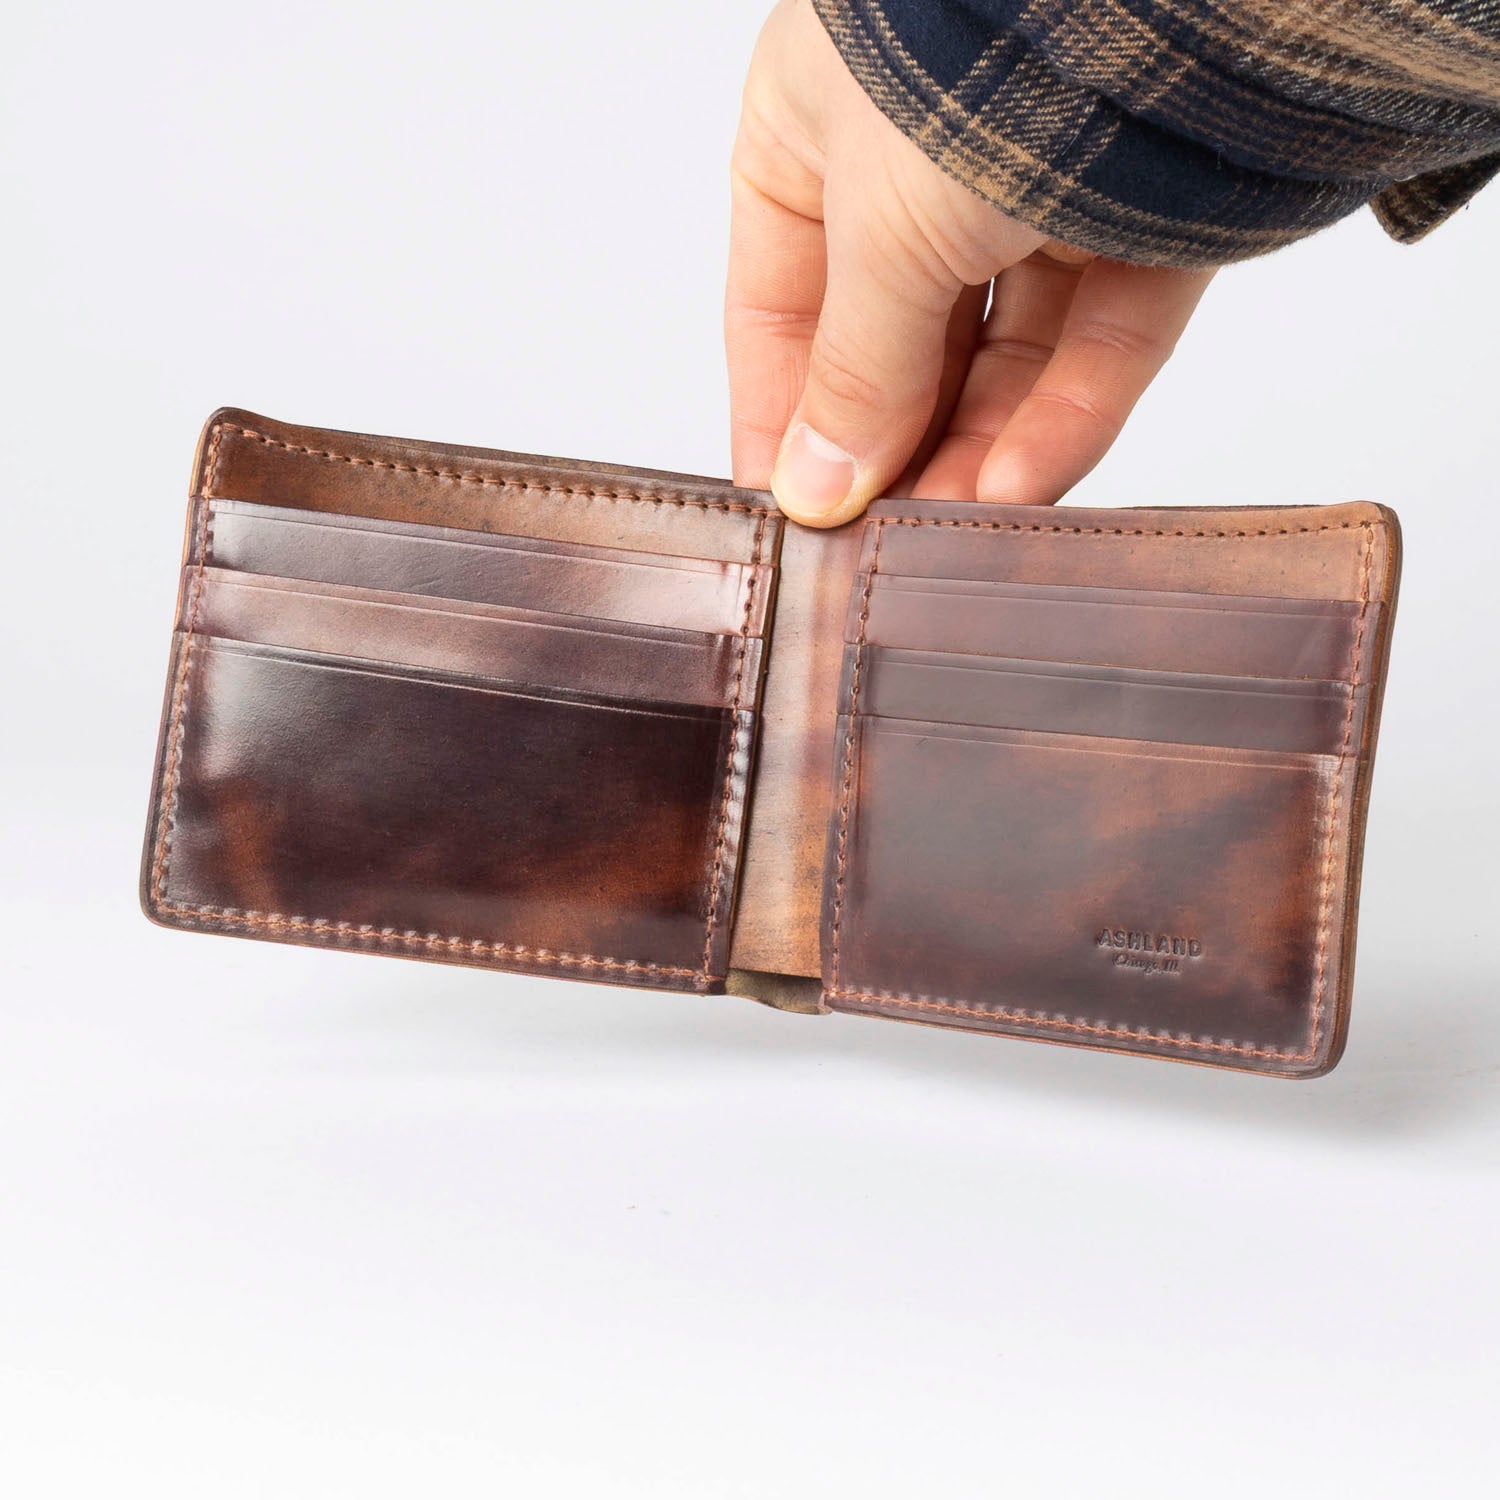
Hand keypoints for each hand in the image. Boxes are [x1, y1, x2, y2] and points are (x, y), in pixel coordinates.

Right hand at [726, 0, 1214, 527]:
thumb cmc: (975, 48)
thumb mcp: (878, 228)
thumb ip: (851, 368)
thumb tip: (813, 486)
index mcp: (815, 132)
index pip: (778, 304)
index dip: (782, 416)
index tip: (788, 516)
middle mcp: (921, 161)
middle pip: (898, 344)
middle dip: (894, 449)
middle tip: (877, 545)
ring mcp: (1038, 184)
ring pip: (1002, 352)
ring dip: (978, 448)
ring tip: (950, 534)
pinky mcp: (1149, 212)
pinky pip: (1098, 334)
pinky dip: (1065, 411)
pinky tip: (1023, 484)